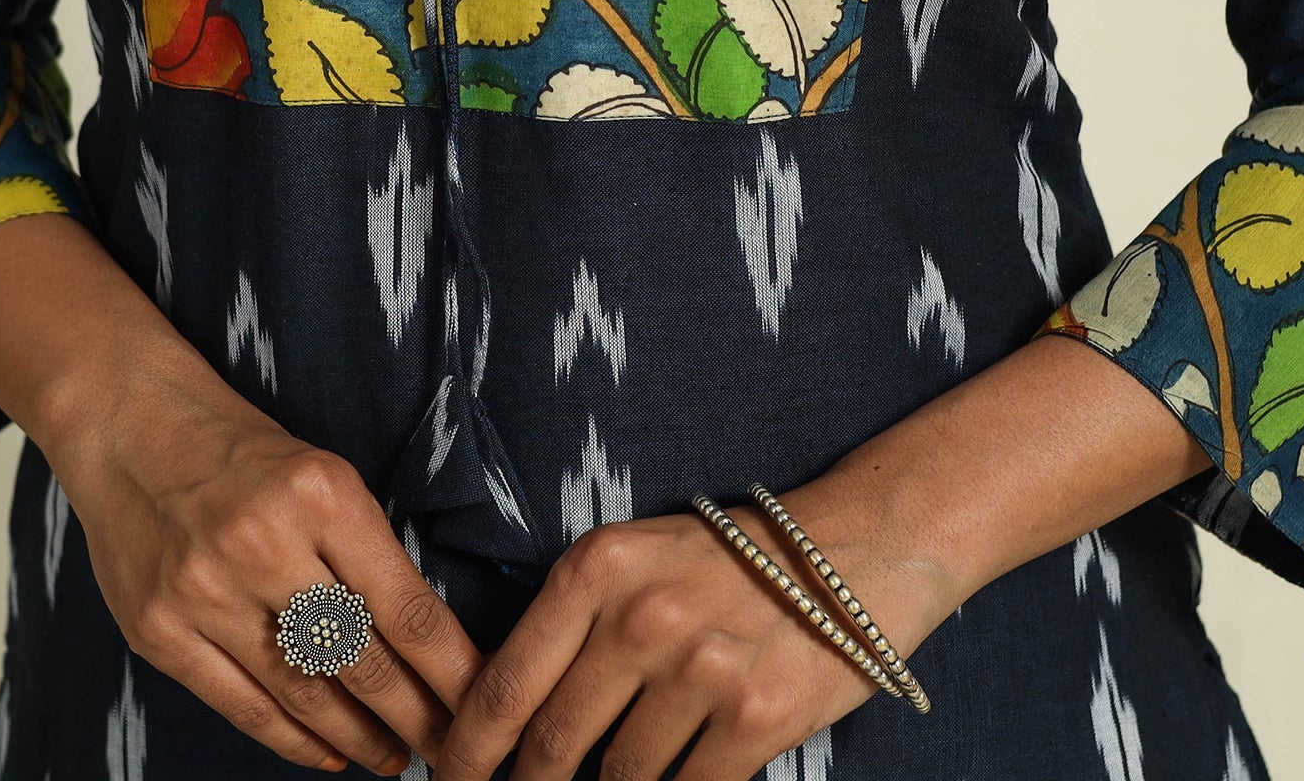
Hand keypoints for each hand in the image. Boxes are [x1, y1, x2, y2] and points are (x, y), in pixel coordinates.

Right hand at [0, 215, 484, 773]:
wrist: (131, 423)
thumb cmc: (242, 448)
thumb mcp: (320, 472)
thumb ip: (362, 549)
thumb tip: (423, 638)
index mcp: (321, 494)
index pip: (403, 605)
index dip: (450, 669)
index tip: (484, 703)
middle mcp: (264, 544)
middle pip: (359, 659)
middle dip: (415, 716)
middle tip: (454, 751)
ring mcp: (206, 592)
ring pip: (303, 691)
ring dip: (358, 737)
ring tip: (394, 759)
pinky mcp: (160, 629)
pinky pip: (240, 703)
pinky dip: (290, 739)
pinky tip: (326, 755)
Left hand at [431, 499, 948, 780]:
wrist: (857, 545)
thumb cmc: (732, 558)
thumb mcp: (640, 558)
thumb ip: (576, 623)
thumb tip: (508, 713)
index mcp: (598, 567)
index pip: (507, 682)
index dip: (466, 749)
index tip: (446, 779)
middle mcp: (641, 615)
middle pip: (553, 744)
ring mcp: (701, 669)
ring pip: (621, 779)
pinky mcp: (756, 716)